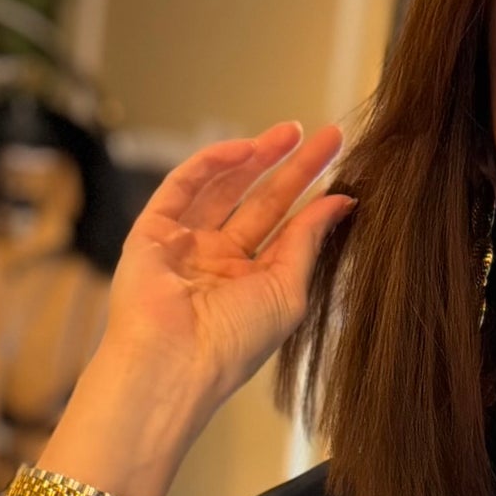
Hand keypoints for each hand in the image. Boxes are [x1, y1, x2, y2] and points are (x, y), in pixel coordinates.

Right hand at [39, 123, 353, 495]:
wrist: (175, 364)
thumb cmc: (233, 343)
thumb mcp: (288, 290)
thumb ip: (309, 241)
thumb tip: (341, 202)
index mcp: (249, 283)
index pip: (285, 227)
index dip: (312, 195)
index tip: (343, 165)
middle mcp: (216, 262)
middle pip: (259, 201)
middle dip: (291, 167)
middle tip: (325, 136)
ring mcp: (183, 244)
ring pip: (223, 187)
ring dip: (256, 156)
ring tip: (292, 131)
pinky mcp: (152, 231)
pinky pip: (183, 186)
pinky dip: (212, 163)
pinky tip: (246, 147)